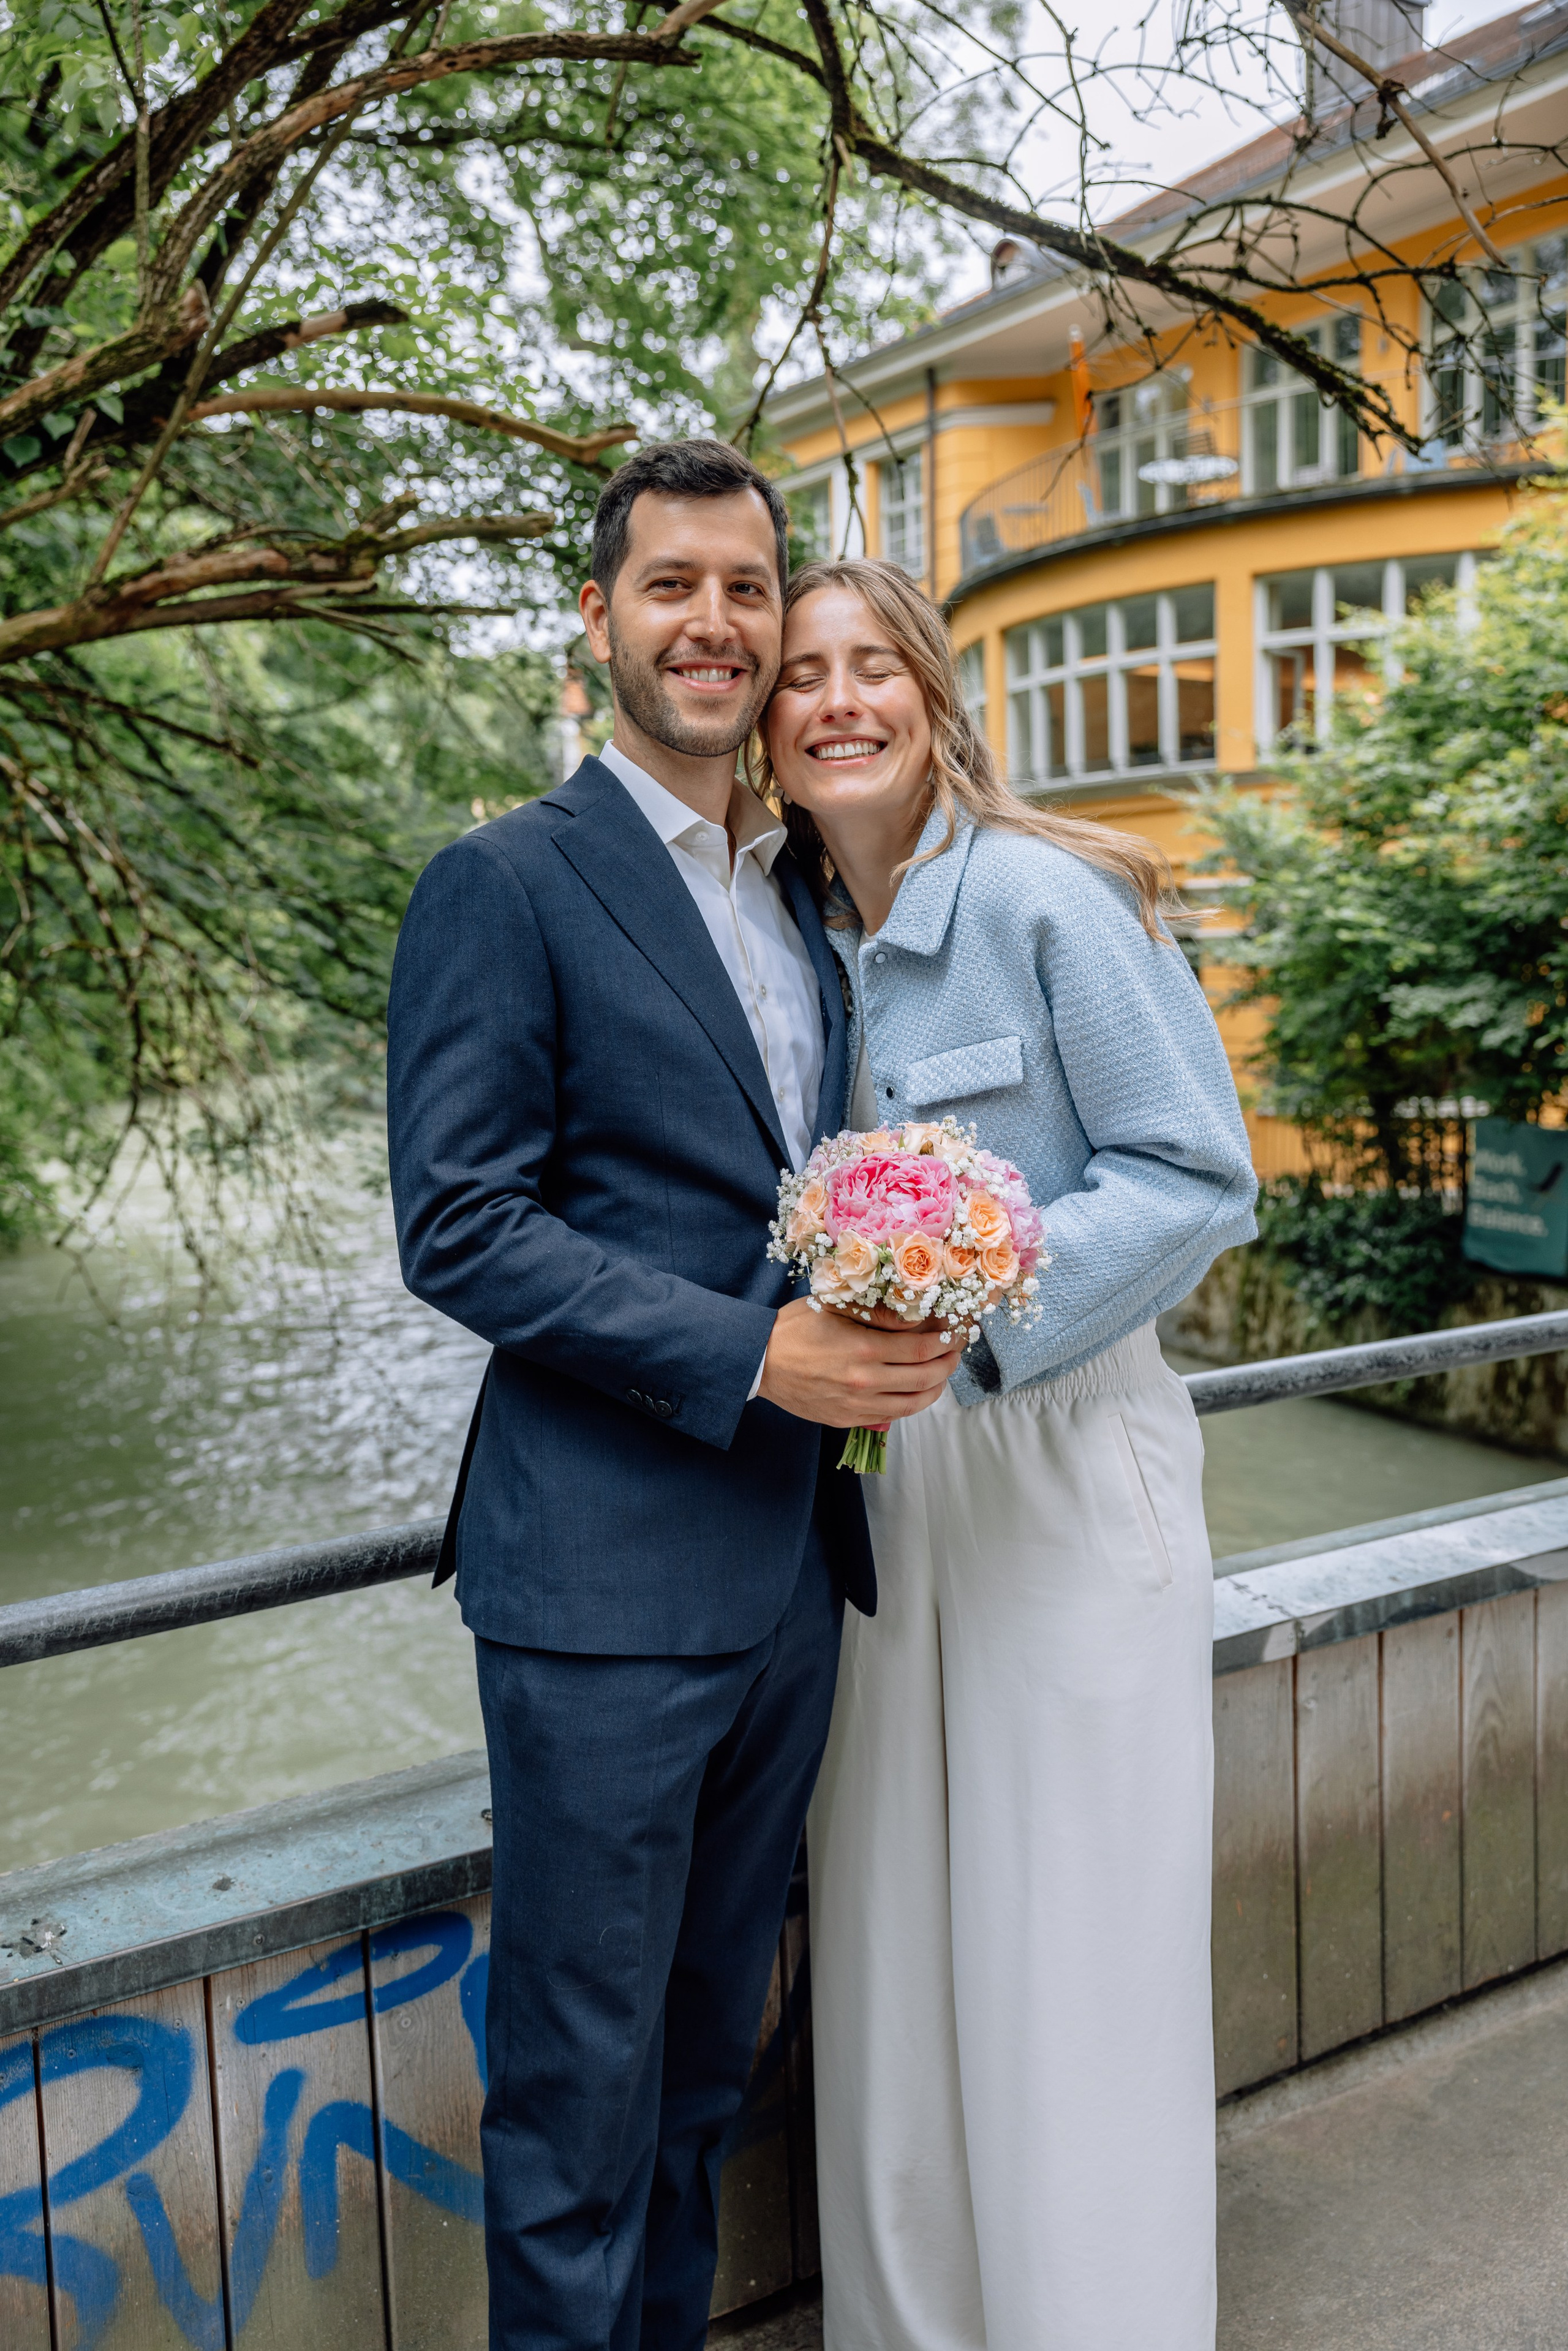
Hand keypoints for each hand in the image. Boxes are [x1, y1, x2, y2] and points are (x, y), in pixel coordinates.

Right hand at [757, 1297, 955, 1427]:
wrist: (759, 1361)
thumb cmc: (794, 1328)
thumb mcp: (836, 1306)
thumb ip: (878, 1313)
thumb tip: (916, 1315)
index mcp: (864, 1349)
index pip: (923, 1350)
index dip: (946, 1343)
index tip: (954, 1334)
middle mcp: (865, 1381)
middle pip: (925, 1379)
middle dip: (948, 1366)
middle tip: (955, 1354)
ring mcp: (856, 1405)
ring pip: (912, 1404)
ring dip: (934, 1390)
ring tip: (940, 1376)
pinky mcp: (847, 1420)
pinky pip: (889, 1417)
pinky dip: (908, 1405)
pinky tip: (911, 1391)